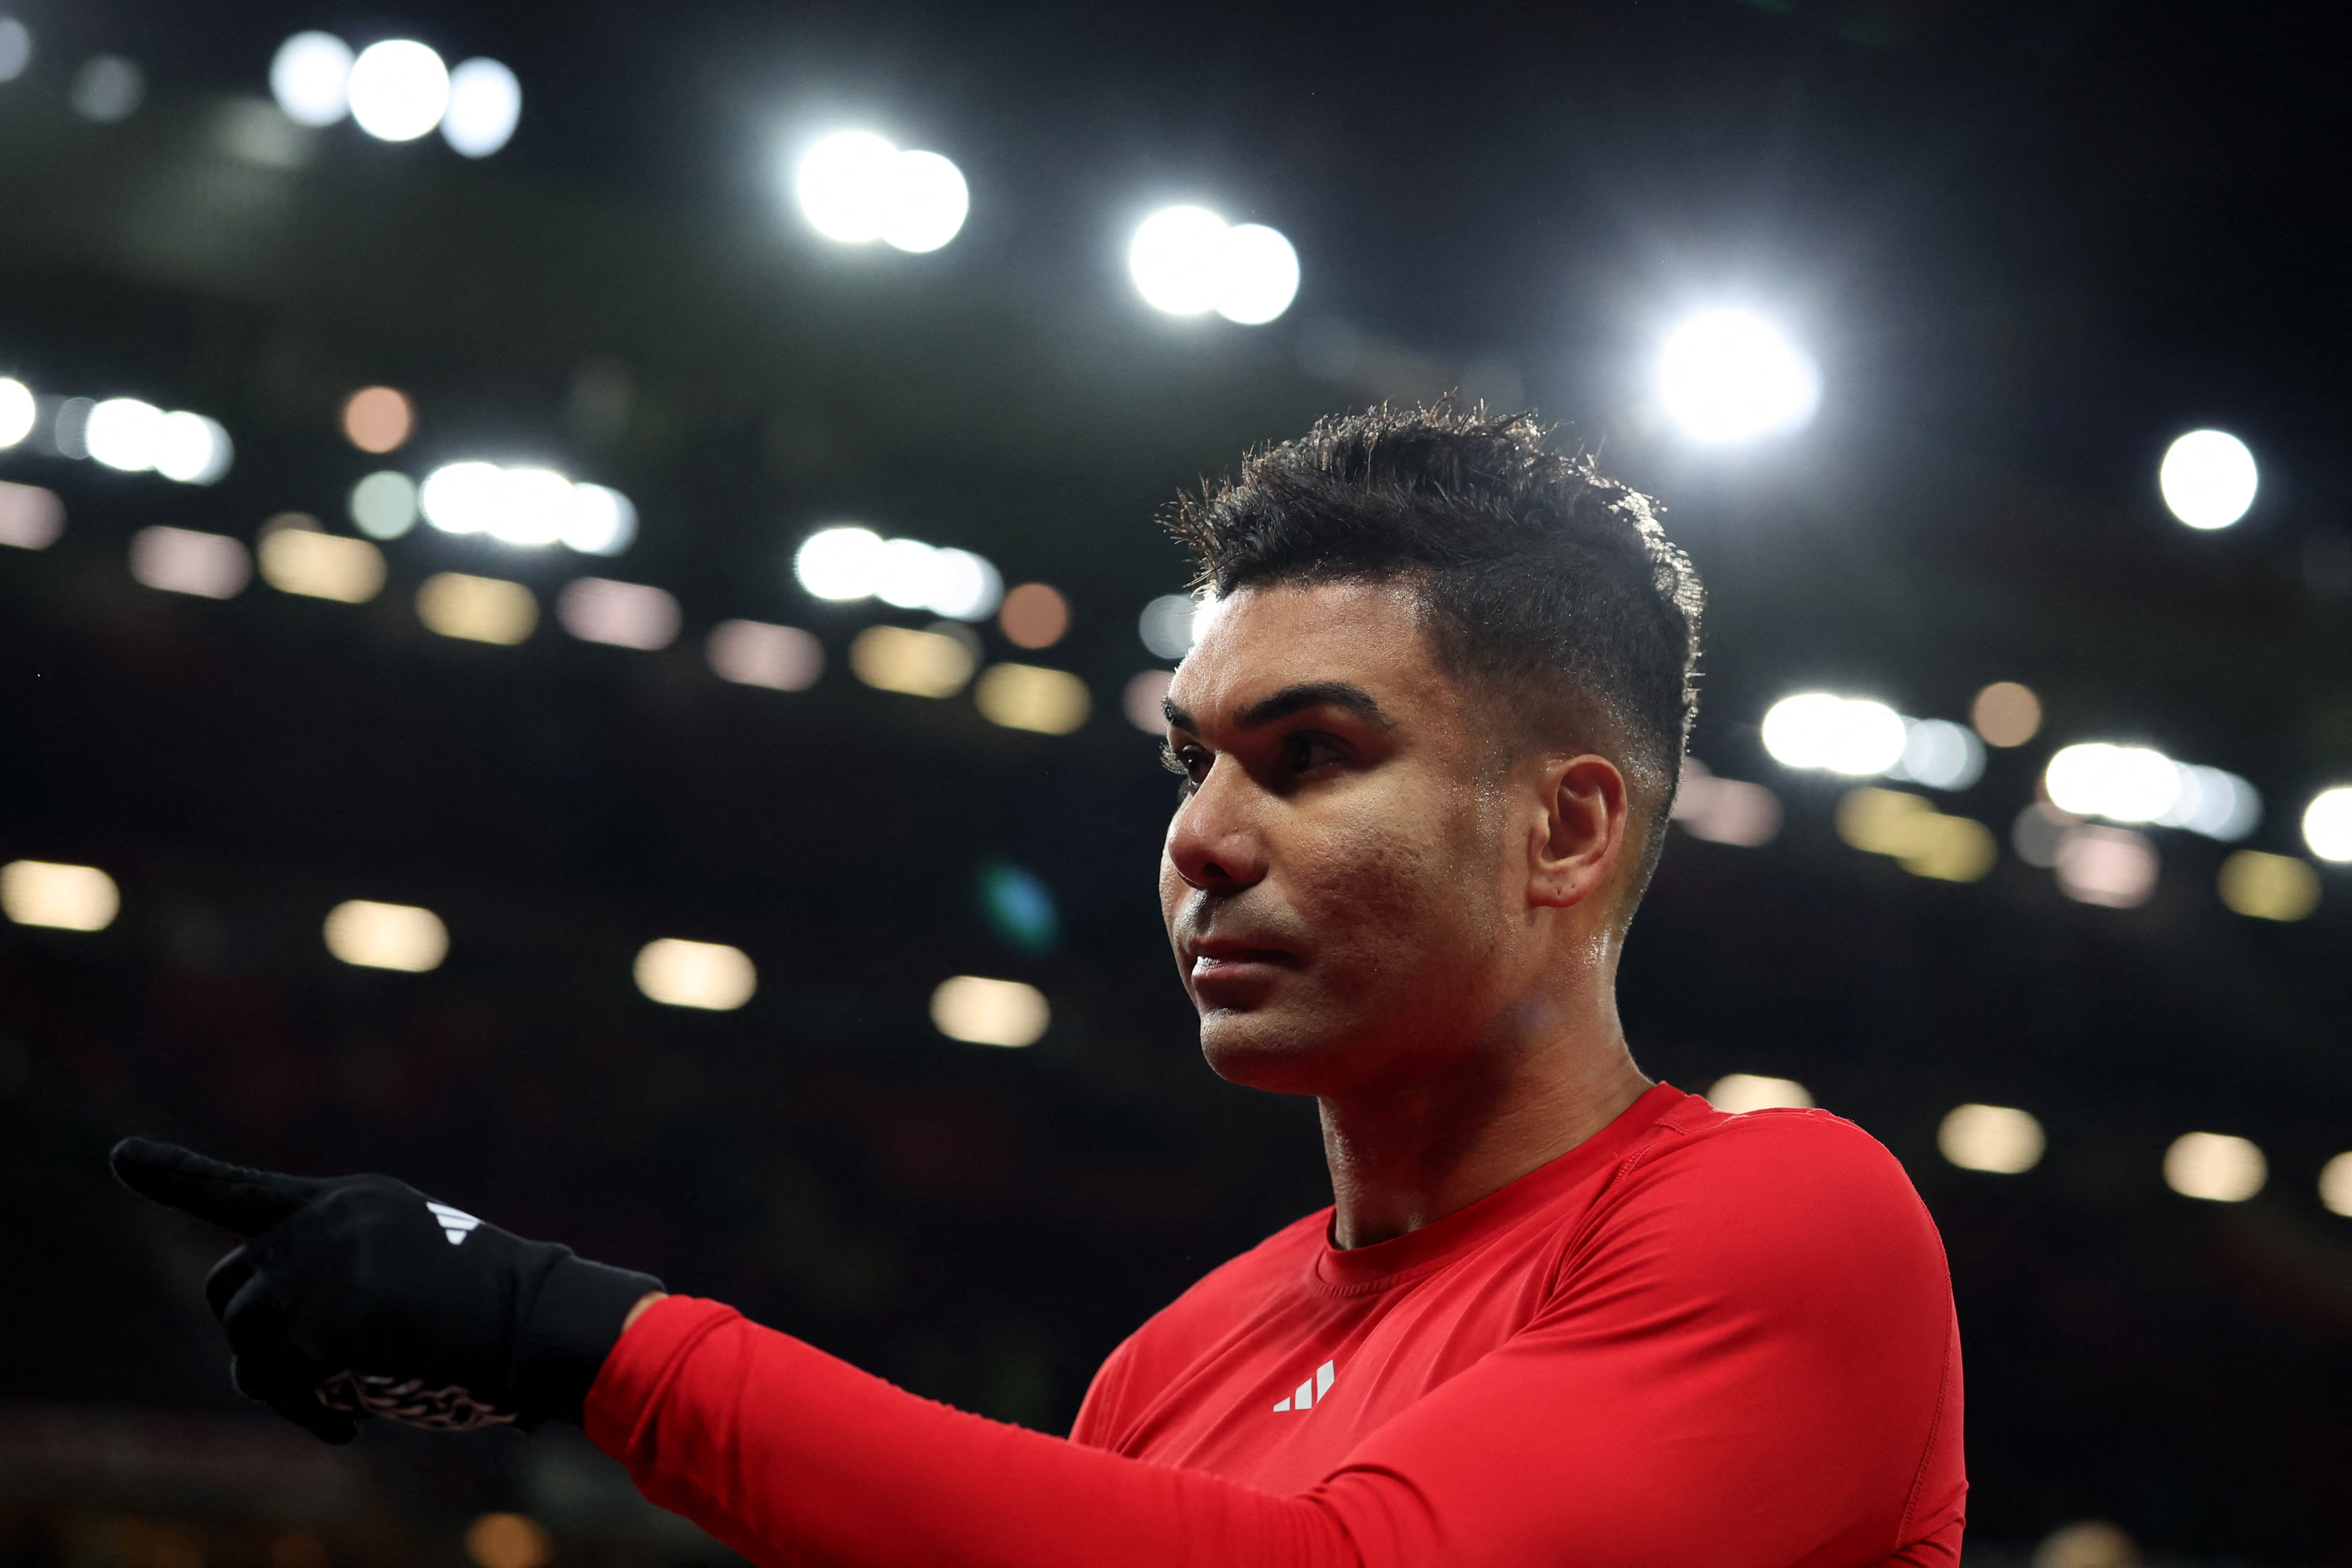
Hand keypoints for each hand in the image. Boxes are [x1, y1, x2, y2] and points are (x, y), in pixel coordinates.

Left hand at [112, 1139, 662, 1443]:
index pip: (238, 1190)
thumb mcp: (412, 1271)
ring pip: (245, 1344)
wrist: (532, 1318)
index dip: (173, 1174)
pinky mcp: (320, 1320)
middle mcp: (319, 1224)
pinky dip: (305, 1412)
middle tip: (304, 1381)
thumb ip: (339, 1287)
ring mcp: (316, 1268)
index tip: (120, 1156)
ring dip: (282, 1386)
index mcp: (347, 1203)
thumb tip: (265, 1361)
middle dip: (252, 1338)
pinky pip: (277, 1385)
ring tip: (340, 1403)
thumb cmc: (494, 1309)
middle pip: (229, 1286)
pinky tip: (350, 1420)